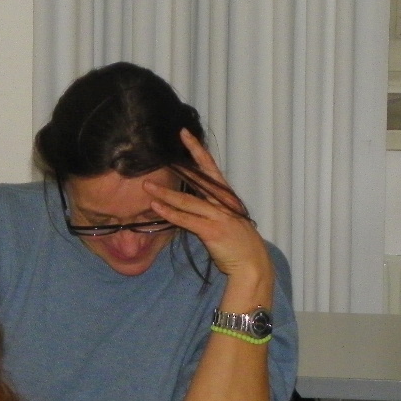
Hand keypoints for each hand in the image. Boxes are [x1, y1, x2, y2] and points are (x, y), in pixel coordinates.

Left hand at [145, 130, 271, 284]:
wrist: (253, 265)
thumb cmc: (237, 245)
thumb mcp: (224, 222)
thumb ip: (207, 210)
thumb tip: (185, 205)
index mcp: (226, 199)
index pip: (211, 170)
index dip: (198, 151)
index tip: (185, 135)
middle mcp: (223, 203)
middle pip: (203, 176)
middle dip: (189, 156)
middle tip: (176, 137)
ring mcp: (219, 216)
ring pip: (189, 200)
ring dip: (166, 193)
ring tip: (147, 185)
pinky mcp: (213, 230)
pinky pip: (187, 219)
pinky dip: (171, 213)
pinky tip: (157, 206)